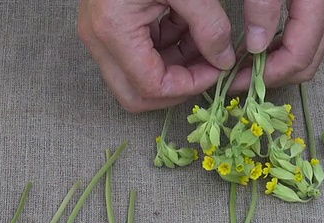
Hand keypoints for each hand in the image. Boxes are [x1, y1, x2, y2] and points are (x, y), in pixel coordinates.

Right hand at [78, 0, 235, 112]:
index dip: (189, 85)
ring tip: (204, 43)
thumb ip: (209, 27)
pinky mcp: (110, 26)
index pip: (151, 87)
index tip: (218, 70)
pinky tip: (189, 29)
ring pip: (138, 79)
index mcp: (114, 30)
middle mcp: (99, 39)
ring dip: (174, 69)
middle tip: (207, 71)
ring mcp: (101, 35)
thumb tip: (223, 62)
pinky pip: (138, 57)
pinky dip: (167, 51)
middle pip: (135, 96)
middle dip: (177, 89)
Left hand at [230, 0, 323, 90]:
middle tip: (236, 80)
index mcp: (321, 3)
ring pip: (308, 54)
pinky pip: (305, 39)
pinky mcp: (322, 5)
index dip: (264, 76)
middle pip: (306, 63)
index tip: (233, 81)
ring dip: (275, 66)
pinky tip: (256, 48)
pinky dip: (281, 50)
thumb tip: (255, 47)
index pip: (298, 58)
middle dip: (270, 78)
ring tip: (241, 67)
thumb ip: (263, 7)